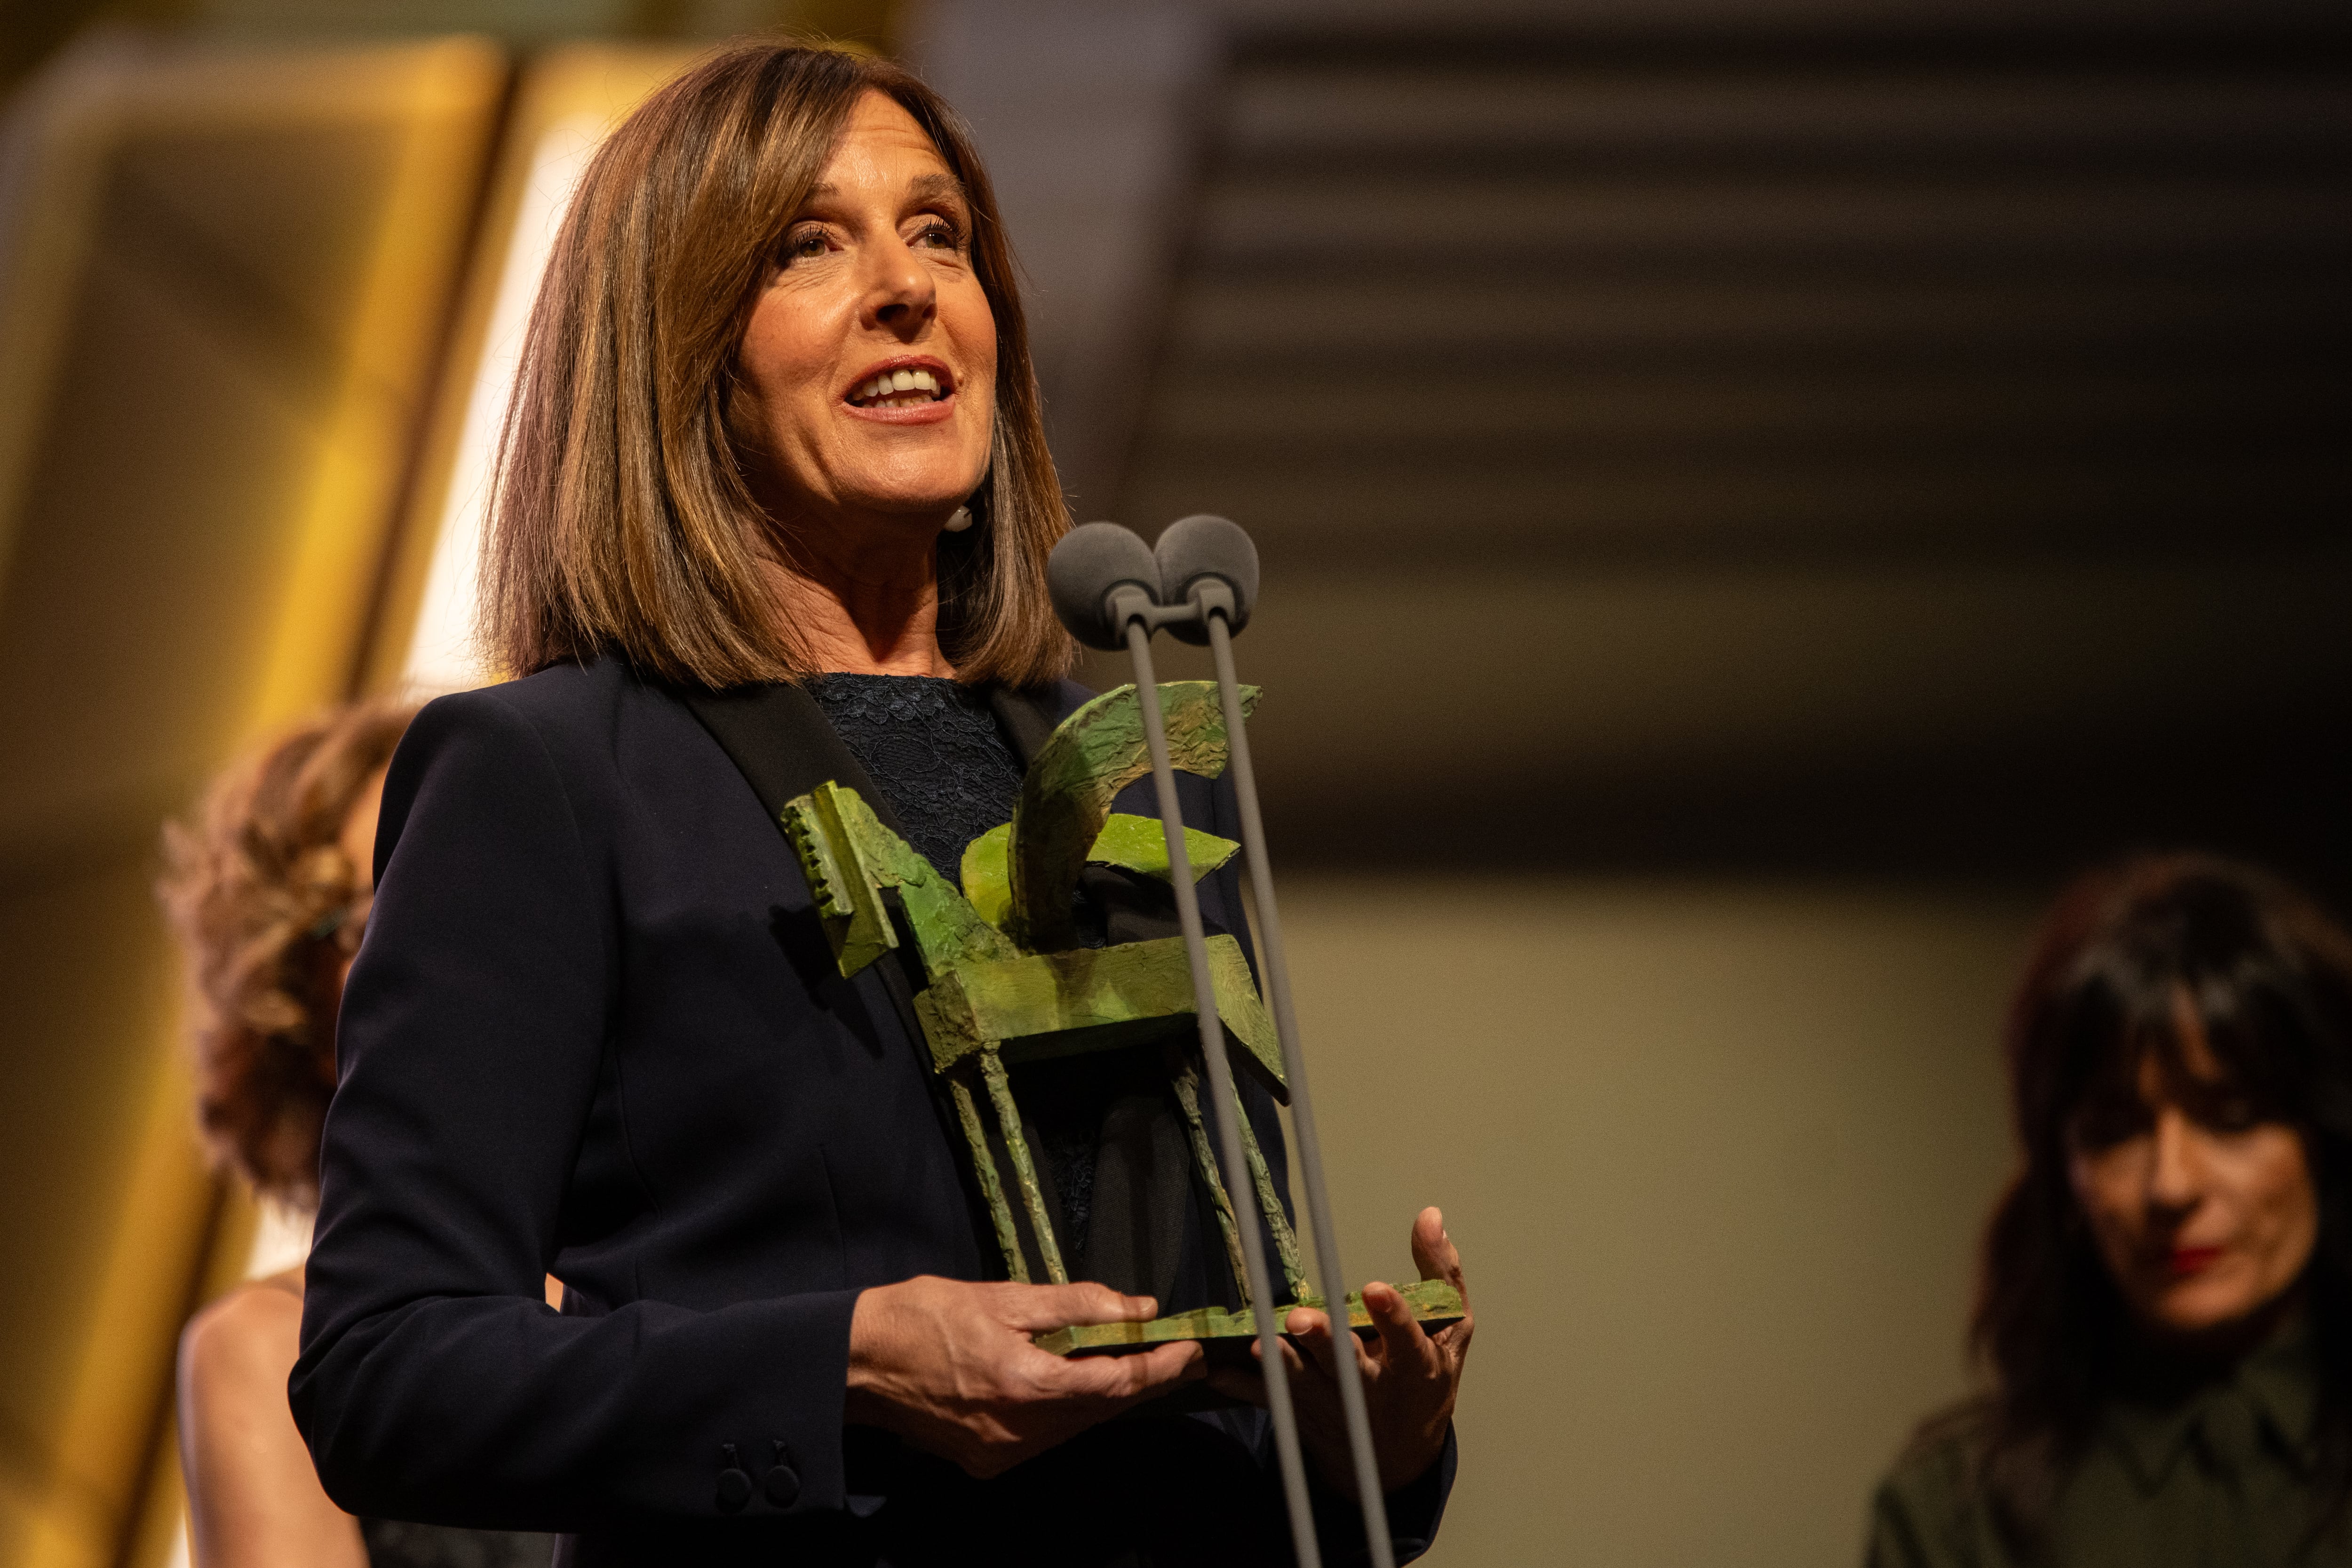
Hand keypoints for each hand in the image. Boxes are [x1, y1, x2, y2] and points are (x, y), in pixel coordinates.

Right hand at [845, 1275, 1205, 1476]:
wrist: (859, 1362)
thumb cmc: (924, 1317)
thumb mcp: (1004, 1296)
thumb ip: (1076, 1305)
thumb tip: (1136, 1307)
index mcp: (1025, 1385)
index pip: (1116, 1383)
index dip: (1160, 1366)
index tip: (1190, 1349)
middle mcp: (1018, 1431)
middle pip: (1102, 1410)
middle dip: (1141, 1380)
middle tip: (1173, 1353)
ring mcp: (1002, 1453)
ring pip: (1077, 1426)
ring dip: (1106, 1396)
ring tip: (1128, 1361)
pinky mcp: (987, 1461)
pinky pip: (1046, 1437)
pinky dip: (1067, 1411)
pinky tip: (1072, 1383)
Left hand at [1209, 1206, 1471, 1498]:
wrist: (1398, 1457)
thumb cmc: (1423, 1381)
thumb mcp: (1450, 1331)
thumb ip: (1441, 1273)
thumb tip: (1429, 1215)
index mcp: (1414, 1365)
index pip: (1407, 1339)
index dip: (1392, 1316)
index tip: (1375, 1290)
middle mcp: (1372, 1387)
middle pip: (1347, 1364)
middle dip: (1325, 1342)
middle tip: (1302, 1320)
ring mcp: (1334, 1402)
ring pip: (1305, 1382)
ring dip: (1282, 1364)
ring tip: (1262, 1345)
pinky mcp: (1303, 1412)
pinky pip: (1270, 1400)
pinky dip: (1245, 1387)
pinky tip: (1220, 1371)